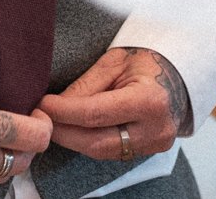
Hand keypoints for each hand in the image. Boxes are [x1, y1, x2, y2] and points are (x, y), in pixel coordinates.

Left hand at [38, 46, 190, 163]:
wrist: (174, 75)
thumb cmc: (145, 62)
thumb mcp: (114, 63)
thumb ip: (85, 87)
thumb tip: (54, 107)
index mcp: (150, 100)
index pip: (97, 114)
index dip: (65, 112)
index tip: (43, 106)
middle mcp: (155, 129)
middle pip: (98, 141)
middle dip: (64, 132)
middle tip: (41, 121)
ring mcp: (153, 145)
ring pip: (102, 151)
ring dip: (74, 140)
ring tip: (53, 125)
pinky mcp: (147, 152)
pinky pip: (111, 152)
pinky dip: (89, 143)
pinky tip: (73, 132)